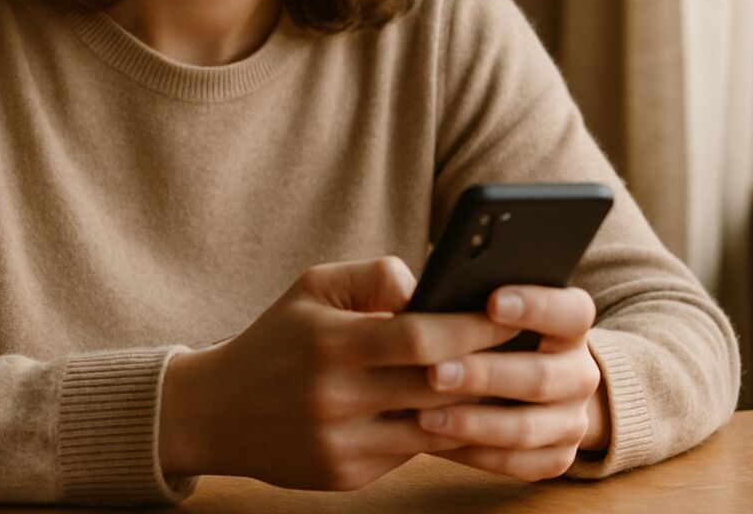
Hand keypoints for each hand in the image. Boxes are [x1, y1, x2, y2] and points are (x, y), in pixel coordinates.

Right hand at [158, 256, 520, 489]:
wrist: (216, 412)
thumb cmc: (277, 339)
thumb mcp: (312, 287)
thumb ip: (373, 276)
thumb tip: (429, 285)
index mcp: (331, 344)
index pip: (421, 337)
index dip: (475, 326)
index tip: (516, 311)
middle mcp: (337, 398)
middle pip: (438, 386)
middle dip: (492, 365)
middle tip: (536, 346)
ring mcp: (343, 443)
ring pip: (435, 427)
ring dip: (481, 407)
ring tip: (519, 381)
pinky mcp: (346, 475)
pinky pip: (413, 453)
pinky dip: (446, 432)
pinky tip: (476, 414)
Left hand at [416, 285, 606, 481]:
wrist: (522, 384)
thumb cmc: (487, 333)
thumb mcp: (485, 308)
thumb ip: (464, 297)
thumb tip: (413, 298)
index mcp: (571, 325)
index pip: (572, 311)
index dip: (537, 306)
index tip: (492, 300)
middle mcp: (580, 374)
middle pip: (542, 376)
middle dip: (485, 375)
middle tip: (436, 372)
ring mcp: (572, 420)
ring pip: (526, 428)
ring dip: (473, 422)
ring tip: (423, 415)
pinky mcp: (557, 458)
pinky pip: (517, 463)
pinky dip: (474, 453)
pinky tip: (435, 441)